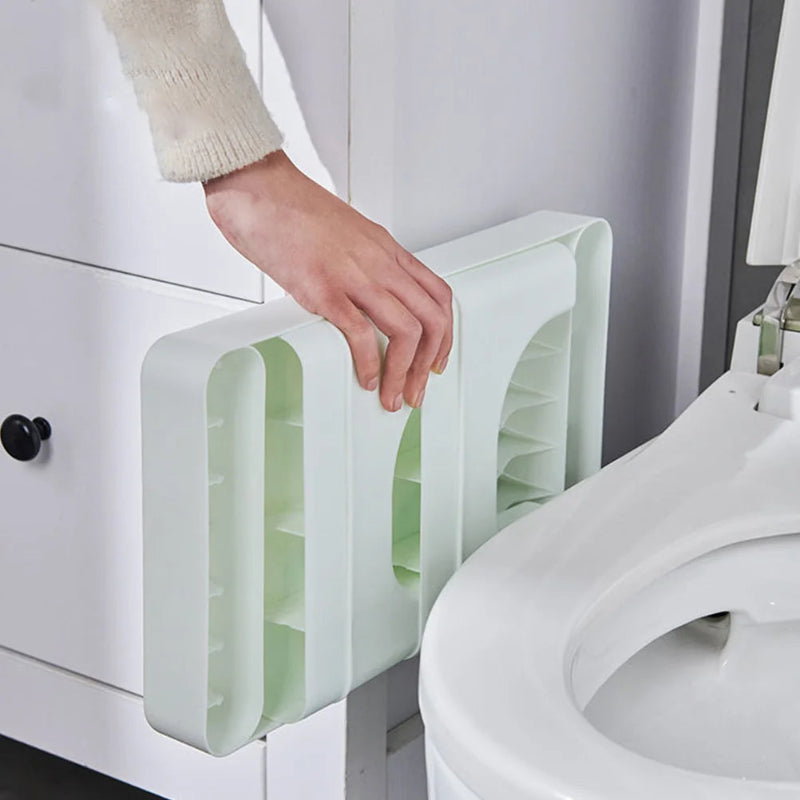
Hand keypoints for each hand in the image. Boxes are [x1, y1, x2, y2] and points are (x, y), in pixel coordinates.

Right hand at [204, 150, 452, 411]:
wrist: (255, 186)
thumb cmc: (289, 208)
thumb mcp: (344, 234)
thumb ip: (361, 265)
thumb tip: (362, 299)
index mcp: (385, 249)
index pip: (437, 295)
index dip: (445, 335)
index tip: (436, 361)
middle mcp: (379, 261)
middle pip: (431, 319)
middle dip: (429, 364)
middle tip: (418, 389)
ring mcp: (353, 274)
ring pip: (406, 330)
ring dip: (404, 372)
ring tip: (393, 395)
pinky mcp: (323, 287)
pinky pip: (361, 333)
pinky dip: (369, 363)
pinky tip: (365, 377)